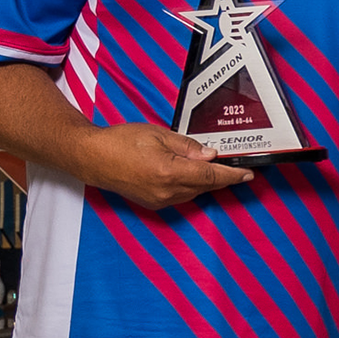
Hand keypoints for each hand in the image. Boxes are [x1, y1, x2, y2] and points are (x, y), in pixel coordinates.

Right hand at [76, 123, 253, 209]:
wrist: (90, 157)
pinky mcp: (153, 203)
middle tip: (237, 167)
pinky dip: (191, 186)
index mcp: (170, 172)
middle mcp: (167, 191)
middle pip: (206, 186)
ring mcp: (159, 200)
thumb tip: (210, 156)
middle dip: (222, 177)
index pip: (212, 177)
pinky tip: (193, 175)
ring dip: (207, 182)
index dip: (233, 175)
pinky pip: (181, 195)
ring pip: (194, 192)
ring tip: (215, 168)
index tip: (248, 174)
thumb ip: (188, 147)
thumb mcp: (158, 135)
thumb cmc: (120, 142)